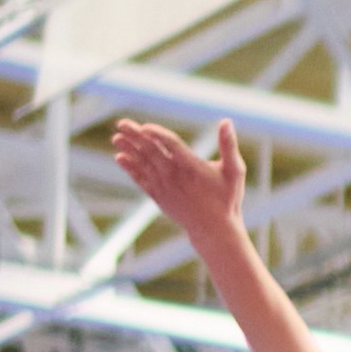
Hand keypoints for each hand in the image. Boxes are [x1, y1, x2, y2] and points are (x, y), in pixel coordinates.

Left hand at [111, 115, 247, 251]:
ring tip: (116, 137)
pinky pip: (141, 180)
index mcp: (192, 166)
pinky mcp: (159, 197)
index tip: (145, 127)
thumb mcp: (235, 171)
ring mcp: (165, 187)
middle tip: (122, 123)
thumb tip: (227, 121)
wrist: (214, 230)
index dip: (157, 134)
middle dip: (135, 136)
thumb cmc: (226, 199)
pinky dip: (130, 168)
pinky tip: (120, 157)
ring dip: (128, 149)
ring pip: (143, 164)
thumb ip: (229, 146)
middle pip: (151, 151)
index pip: (171, 145)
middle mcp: (175, 176)